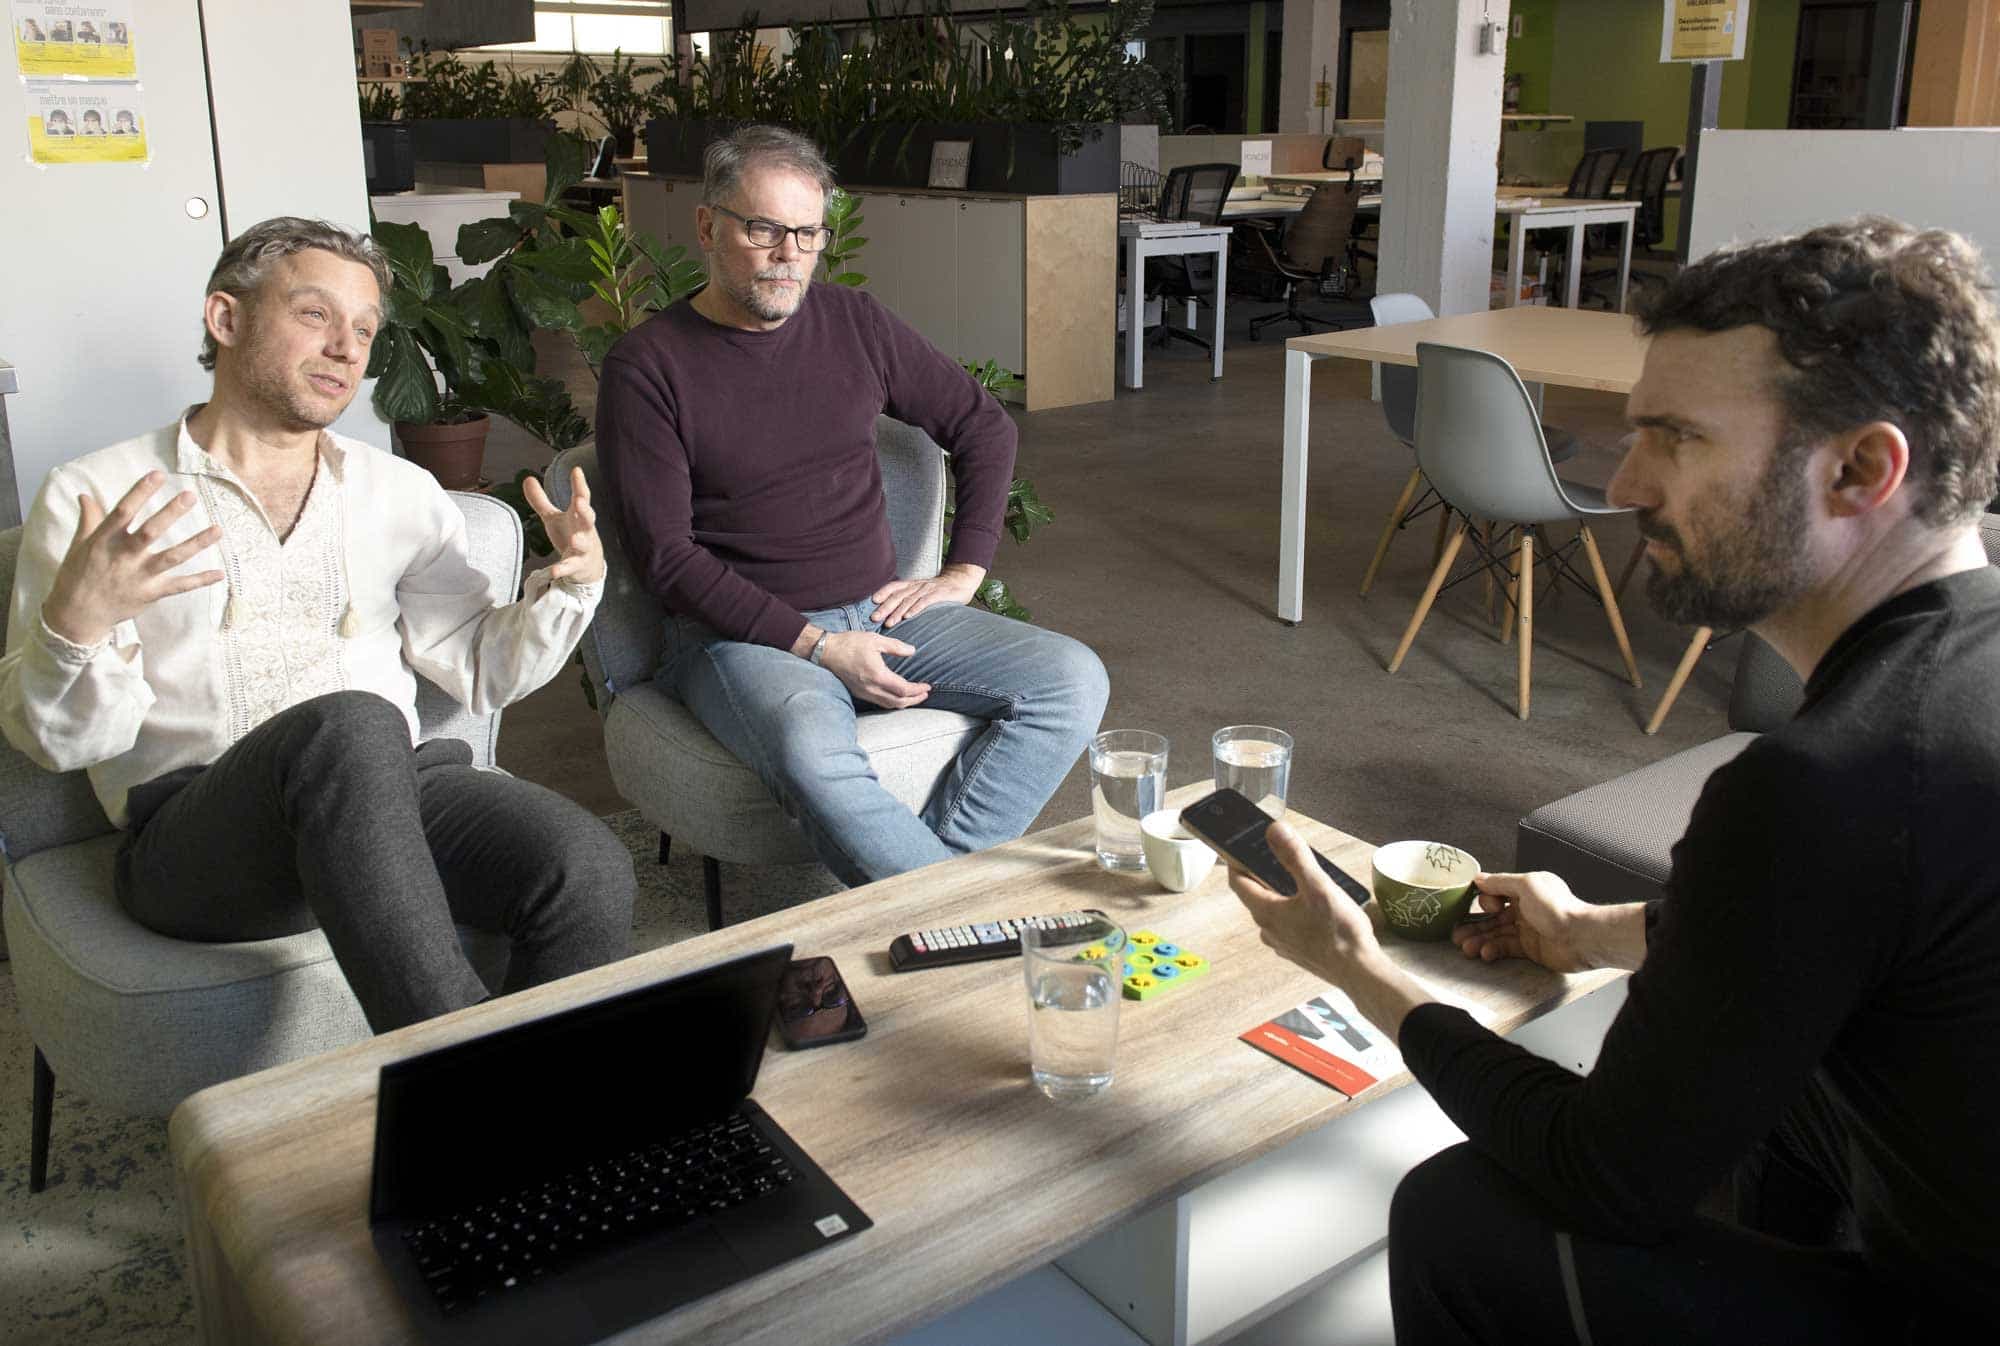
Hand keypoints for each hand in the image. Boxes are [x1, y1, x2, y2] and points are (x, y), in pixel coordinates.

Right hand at [41, 472, 223, 646]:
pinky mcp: (150, 594)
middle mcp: (123, 557)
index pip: (123, 511)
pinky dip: (199, 581)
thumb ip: (89, 519)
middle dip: (171, 513)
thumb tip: (85, 495)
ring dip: (196, 544)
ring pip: (172, 558)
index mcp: (104, 540)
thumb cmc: (77, 575)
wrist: (77, 614)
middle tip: (190, 496)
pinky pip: (179, 586)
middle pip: (151, 532)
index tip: (158, 475)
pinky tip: (220, 574)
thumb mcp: (79, 545)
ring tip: (218, 530)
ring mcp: (139, 576)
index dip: (140, 492)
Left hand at [522, 467, 603, 584]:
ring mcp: (583, 549)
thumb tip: (527, 478)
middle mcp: (584, 530)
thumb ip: (541, 501)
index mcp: (578, 516)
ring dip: (580, 542)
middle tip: (580, 501)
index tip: (576, 471)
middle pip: (588, 519)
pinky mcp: (577, 566)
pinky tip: (554, 571)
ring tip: (574, 540)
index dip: (579, 484)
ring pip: (584, 544)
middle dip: (585, 510)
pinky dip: (562, 569)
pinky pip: (570, 567)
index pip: (582, 497)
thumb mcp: (554, 518)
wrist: (588, 567)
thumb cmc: (571, 536)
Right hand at [818, 630, 930, 708]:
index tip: (927, 686)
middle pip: (898, 702)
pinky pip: (880, 703)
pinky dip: (893, 702)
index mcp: (877, 675)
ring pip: (889, 704)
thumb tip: (912, 651)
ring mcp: (864, 692)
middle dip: (914, 700)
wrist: (827, 651)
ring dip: (904, 703)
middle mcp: (871, 688)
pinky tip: (898, 696)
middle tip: (925, 694)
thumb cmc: (850, 643)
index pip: (903, 689)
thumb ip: (896, 647)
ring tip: (915, 697)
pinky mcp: (859, 692)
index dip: (917, 690)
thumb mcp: (875, 640)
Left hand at [869, 562, 983, 628]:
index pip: (894, 587)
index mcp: (913, 585)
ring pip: (909, 600)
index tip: (872, 601)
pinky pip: (925, 602)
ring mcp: (928, 589)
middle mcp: (918, 586)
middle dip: (885, 607)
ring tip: (889, 623)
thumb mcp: (924, 592)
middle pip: (898, 596)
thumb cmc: (941, 590)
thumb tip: (896, 613)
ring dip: (897, 612)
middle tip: (874, 618)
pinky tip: (908, 616)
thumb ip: (912, 599)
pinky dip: (916, 609)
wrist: (962, 581)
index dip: (883, 592)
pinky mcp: (939, 595)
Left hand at [1231, 820, 1381, 983]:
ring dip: (1281, 893)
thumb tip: (1274, 830)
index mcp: (1266, 913)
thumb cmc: (1339, 932)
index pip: (1238, 881)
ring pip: (1273, 910)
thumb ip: (1295, 857)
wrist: (1359, 973)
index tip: (1240, 846)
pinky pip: (1288, 924)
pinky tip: (1315, 905)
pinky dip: (1294, 910)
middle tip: (1278, 856)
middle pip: (1256, 895)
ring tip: (1302, 878)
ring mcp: (1282, 943)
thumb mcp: (1318, 886)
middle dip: (1263, 874)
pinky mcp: (1298, 952)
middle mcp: (1268, 930)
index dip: (1236, 861)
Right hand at [1452, 870, 1598, 972]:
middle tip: (1455, 933)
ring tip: (1465, 948)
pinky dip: (1493, 950)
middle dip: (1473, 925)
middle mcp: (1525, 909)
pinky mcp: (1530, 949)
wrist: (1581, 937)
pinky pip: (1506, 948)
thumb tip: (1478, 878)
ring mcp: (1527, 930)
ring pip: (1496, 934)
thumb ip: (1500, 882)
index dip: (1483, 900)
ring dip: (1479, 940)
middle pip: (1492, 917)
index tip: (1472, 905)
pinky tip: (1484, 953)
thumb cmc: (1558, 908)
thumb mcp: (1526, 885)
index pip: (1495, 893)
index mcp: (1525, 890)